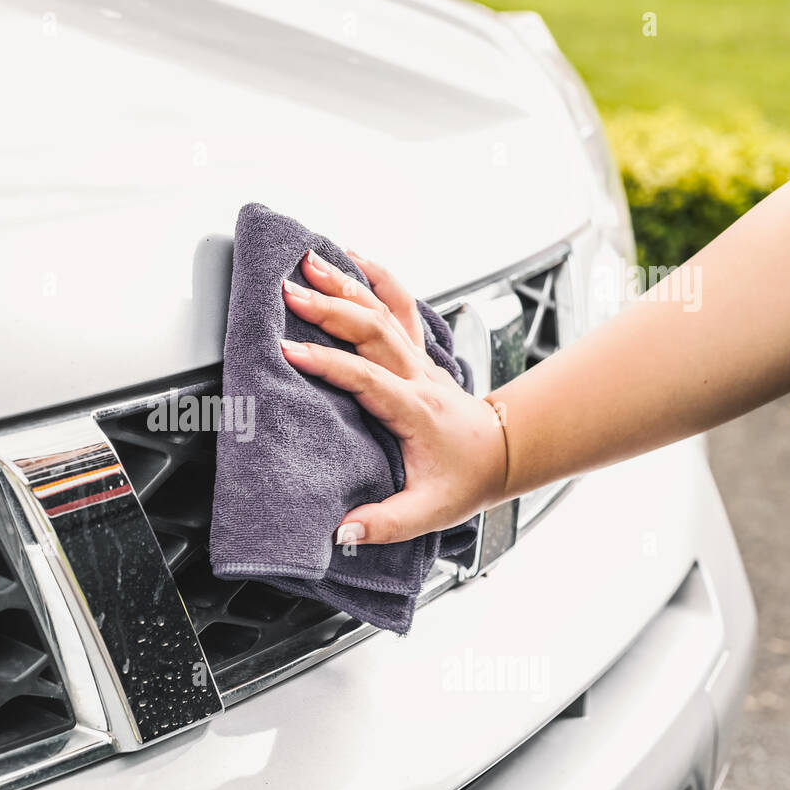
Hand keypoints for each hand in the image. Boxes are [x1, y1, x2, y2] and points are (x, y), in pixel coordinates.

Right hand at [279, 248, 508, 544]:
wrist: (502, 452)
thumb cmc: (464, 479)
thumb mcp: (428, 512)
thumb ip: (385, 524)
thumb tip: (342, 532)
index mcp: (414, 410)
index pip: (367, 378)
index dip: (328, 363)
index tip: (289, 351)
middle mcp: (417, 375)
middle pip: (373, 328)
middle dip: (329, 306)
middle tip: (288, 291)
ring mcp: (418, 358)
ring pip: (383, 308)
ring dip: (345, 282)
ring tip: (309, 260)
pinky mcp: (415, 351)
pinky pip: (397, 303)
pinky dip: (374, 276)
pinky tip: (350, 258)